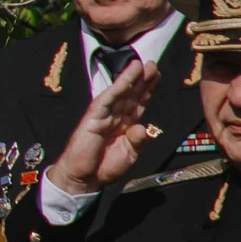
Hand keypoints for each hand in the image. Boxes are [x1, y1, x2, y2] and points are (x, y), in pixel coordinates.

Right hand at [44, 57, 160, 197]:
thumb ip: (138, 141)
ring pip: (120, 93)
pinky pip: (107, 100)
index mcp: (126, 124)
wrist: (83, 178)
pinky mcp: (93, 118)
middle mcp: (116, 116)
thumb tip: (144, 128)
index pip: (139, 102)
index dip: (148, 89)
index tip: (158, 75)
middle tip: (153, 64)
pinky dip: (116, 88)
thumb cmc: (104, 166)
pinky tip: (125, 79)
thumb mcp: (129, 154)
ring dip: (130, 78)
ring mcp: (104, 115)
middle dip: (143, 79)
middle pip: (132, 94)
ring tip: (141, 65)